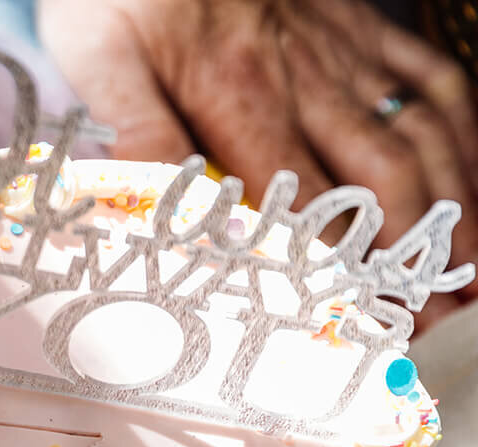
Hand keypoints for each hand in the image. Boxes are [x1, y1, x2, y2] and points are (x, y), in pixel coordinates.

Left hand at [39, 0, 477, 321]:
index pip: (302, 204)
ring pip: (420, 137)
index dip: (339, 268)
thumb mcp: (99, 55)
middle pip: (380, 181)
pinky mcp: (360, 23)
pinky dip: (462, 133)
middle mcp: (306, 78)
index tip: (366, 323)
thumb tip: (156, 211)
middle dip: (410, 258)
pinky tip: (471, 177)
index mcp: (238, 97)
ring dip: (452, 207)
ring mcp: (342, 50)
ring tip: (464, 275)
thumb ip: (133, 130)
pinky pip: (431, 80)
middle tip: (429, 323)